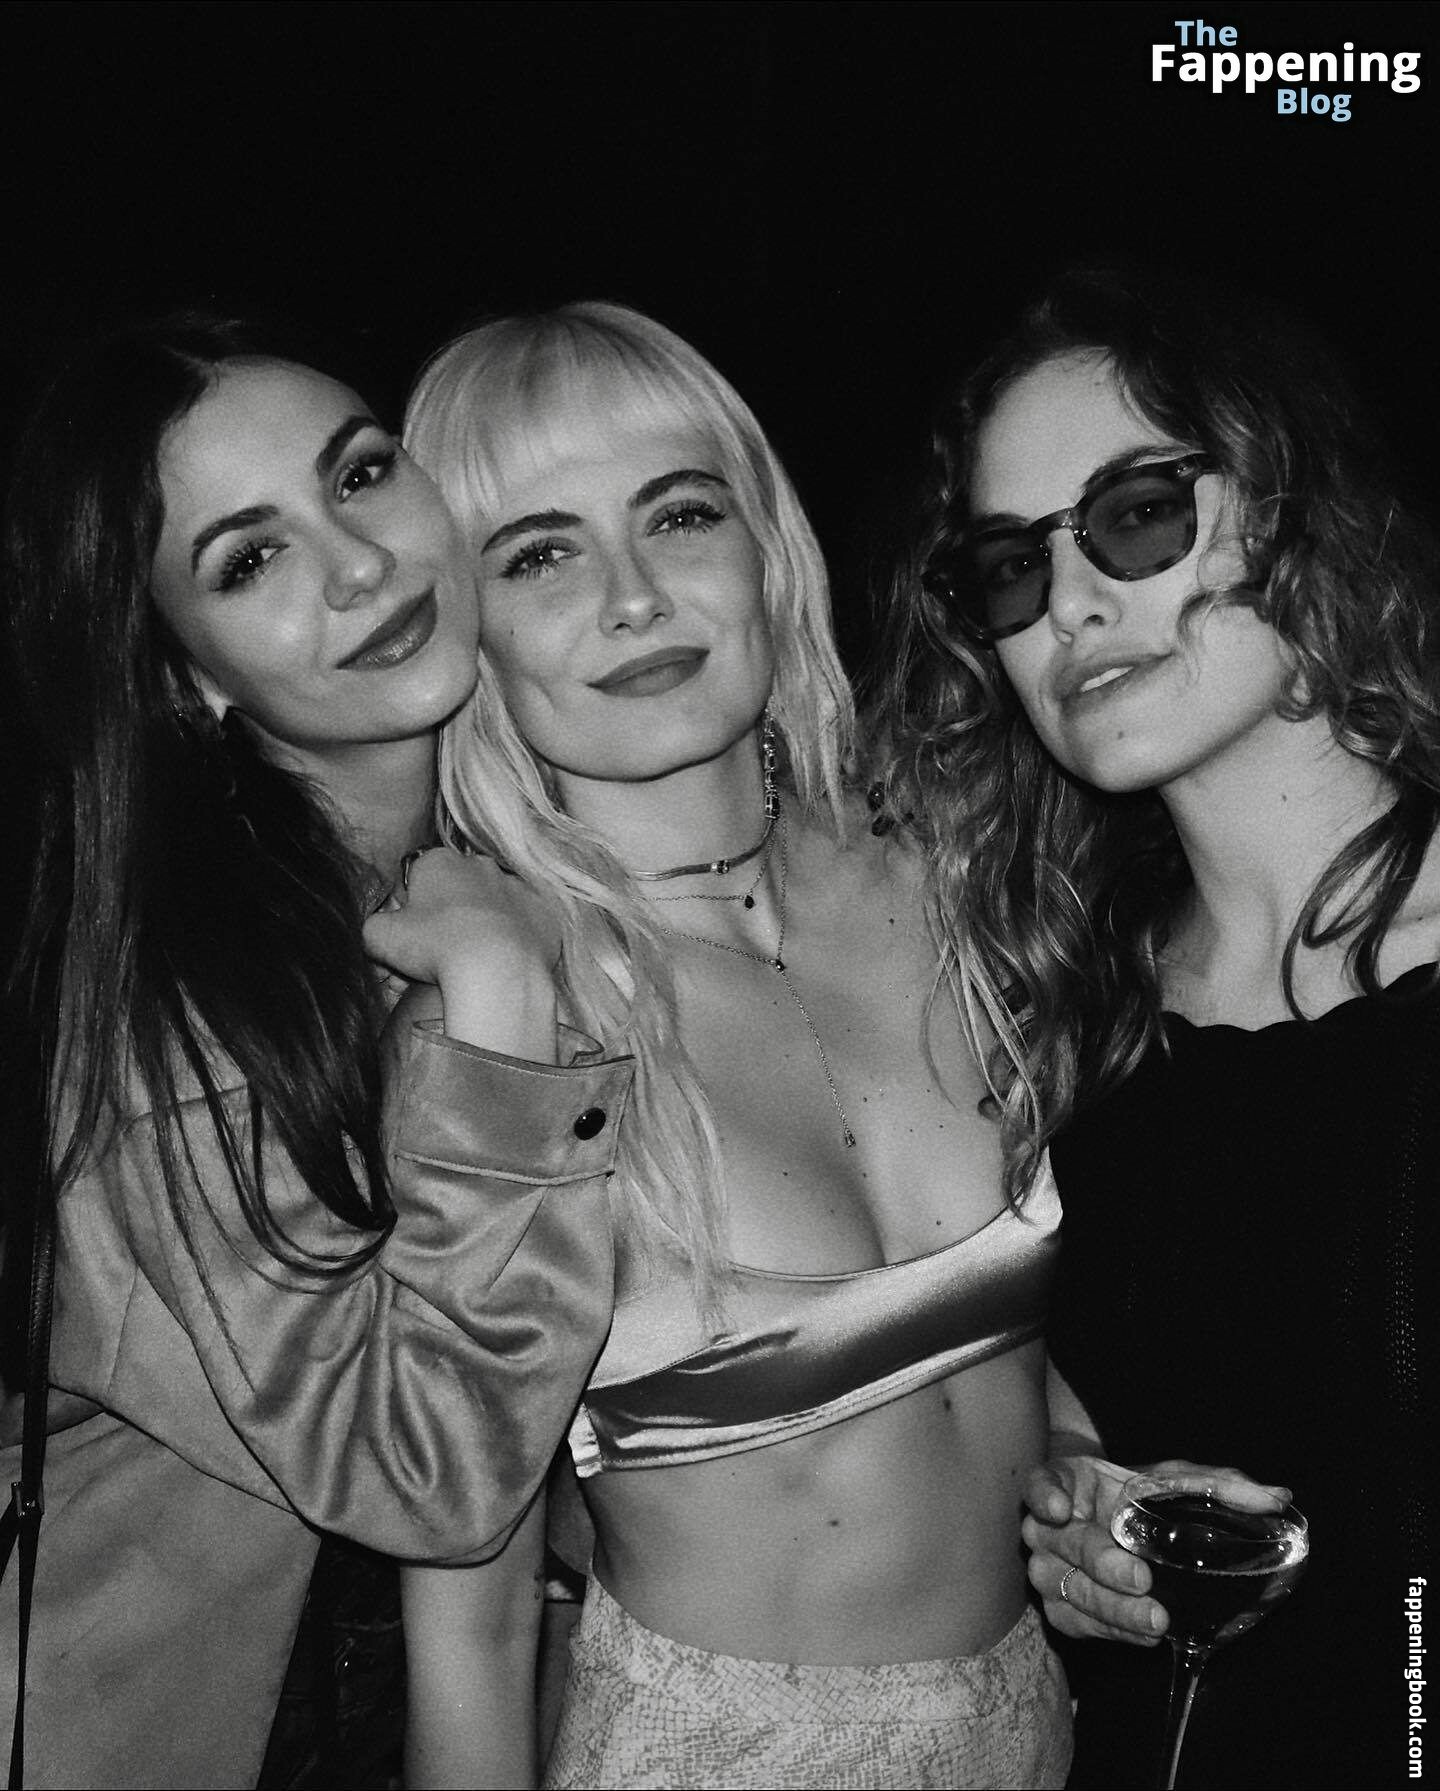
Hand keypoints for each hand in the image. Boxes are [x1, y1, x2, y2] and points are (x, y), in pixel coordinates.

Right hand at [365, 849, 561, 1060]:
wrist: (497, 970)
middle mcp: (481, 864)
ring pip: (493, 903)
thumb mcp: (378, 937)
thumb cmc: (434, 949)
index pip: (418, 877)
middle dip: (449, 912)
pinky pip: (527, 921)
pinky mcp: (545, 910)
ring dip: (484, 923)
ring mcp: (517, 885)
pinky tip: (506, 960)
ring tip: (476, 959)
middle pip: (457, 888)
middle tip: (442, 950)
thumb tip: (377, 930)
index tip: (413, 935)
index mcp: (438, 862)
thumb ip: (371, 926)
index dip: (413, 908)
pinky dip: (517, 936)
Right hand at [1022, 1455, 1290, 1644]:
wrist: (1111, 1525)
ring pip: (1064, 1589)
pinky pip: (1077, 1622)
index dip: (1044, 1494)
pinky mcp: (1061, 1605)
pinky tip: (1145, 1633)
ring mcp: (1048, 1568)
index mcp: (1067, 1482)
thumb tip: (1278, 1496)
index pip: (1039, 1481)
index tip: (1061, 1508)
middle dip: (1099, 1562)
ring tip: (1155, 1618)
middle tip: (1140, 1577)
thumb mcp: (1173, 1479)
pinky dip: (1111, 1630)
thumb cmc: (1138, 1493)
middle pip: (1058, 1543)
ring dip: (1108, 1606)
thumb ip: (1218, 1484)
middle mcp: (1047, 1526)